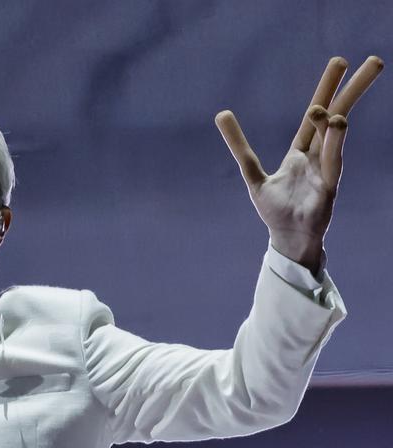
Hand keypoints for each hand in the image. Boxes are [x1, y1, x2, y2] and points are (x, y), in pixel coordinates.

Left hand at [214, 56, 382, 273]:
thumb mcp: (252, 174)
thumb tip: (220, 114)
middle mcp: (319, 157)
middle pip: (338, 117)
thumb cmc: (275, 209)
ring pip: (335, 141)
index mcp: (303, 152)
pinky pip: (331, 165)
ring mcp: (326, 171)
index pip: (316, 114)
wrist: (287, 239)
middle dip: (352, 92)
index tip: (340, 61)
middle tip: (375, 61)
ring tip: (333, 112)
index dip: (327, 88)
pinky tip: (337, 130)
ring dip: (336, 125)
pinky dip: (334, 148)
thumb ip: (239, 145)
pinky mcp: (328, 189)